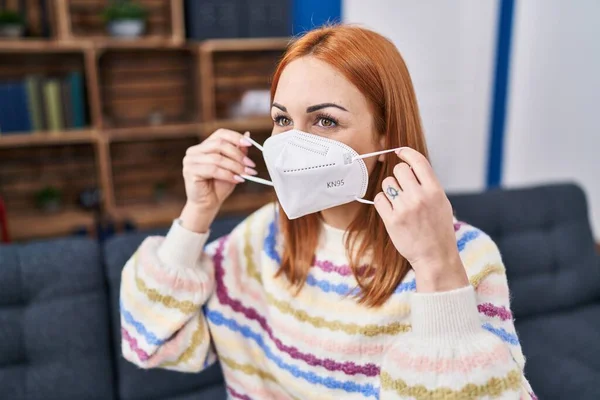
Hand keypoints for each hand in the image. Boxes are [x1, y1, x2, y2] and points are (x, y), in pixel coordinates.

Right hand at [180, 129, 255, 231]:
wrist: (208, 204)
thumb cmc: (219, 186)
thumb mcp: (233, 167)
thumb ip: (238, 152)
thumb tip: (248, 135)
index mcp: (204, 146)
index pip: (220, 134)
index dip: (235, 137)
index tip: (250, 144)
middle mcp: (195, 151)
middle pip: (219, 144)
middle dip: (238, 155)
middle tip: (250, 165)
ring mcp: (190, 160)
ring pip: (217, 158)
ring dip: (235, 166)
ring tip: (246, 174)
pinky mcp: (190, 171)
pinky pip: (212, 169)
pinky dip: (227, 175)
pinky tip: (237, 180)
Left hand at [374, 148, 467, 292]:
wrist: (434, 256)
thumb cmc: (438, 229)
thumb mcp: (441, 203)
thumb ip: (428, 185)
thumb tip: (411, 167)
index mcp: (435, 190)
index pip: (418, 161)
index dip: (406, 153)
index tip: (399, 152)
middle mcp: (419, 196)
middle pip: (399, 170)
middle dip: (399, 176)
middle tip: (403, 188)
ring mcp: (404, 208)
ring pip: (387, 183)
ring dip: (390, 190)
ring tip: (400, 203)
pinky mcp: (392, 219)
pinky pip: (379, 199)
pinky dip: (383, 202)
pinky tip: (391, 210)